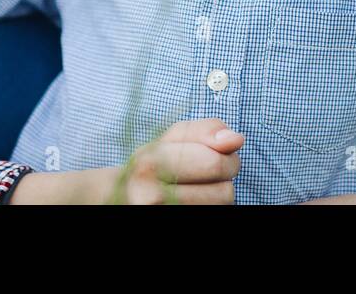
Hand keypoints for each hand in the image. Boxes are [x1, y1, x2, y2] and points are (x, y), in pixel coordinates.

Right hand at [8, 118, 243, 203]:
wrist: (119, 197)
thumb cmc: (151, 162)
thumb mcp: (171, 138)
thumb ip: (205, 131)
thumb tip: (236, 138)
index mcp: (151, 164)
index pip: (216, 163)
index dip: (227, 157)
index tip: (219, 153)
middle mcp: (152, 197)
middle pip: (225, 191)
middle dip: (226, 176)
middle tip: (211, 171)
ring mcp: (163, 215)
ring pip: (223, 207)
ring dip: (219, 195)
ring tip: (197, 186)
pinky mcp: (172, 224)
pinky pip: (212, 216)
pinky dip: (210, 206)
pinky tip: (194, 200)